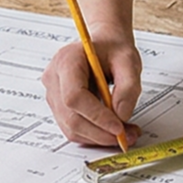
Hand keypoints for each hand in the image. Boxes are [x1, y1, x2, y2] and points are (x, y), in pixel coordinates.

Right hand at [41, 33, 143, 147]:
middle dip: (100, 133)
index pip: (74, 96)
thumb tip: (121, 115)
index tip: (119, 127)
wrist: (104, 44)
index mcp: (66, 61)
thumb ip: (128, 86)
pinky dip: (95, 134)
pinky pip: (74, 128)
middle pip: (71, 117)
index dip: (96, 116)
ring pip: (71, 128)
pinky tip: (112, 130)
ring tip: (125, 134)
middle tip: (127, 136)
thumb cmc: (112, 48)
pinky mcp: (59, 107)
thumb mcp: (128, 60)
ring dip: (99, 137)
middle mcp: (54, 79)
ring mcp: (53, 95)